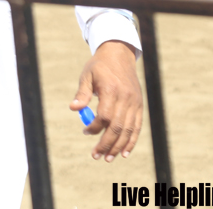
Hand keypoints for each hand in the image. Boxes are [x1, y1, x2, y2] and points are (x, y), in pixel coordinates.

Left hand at [70, 41, 142, 161]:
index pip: (104, 116)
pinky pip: (136, 127)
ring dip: (118, 147)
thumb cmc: (99, 66)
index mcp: (111, 90)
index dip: (94, 127)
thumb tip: (73, 108)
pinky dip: (131, 141)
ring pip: (128, 130)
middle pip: (117, 127)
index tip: (85, 131)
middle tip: (96, 155)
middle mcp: (125, 98)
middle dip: (106, 144)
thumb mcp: (87, 76)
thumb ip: (82, 93)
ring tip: (108, 158)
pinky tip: (125, 153)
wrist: (119, 54)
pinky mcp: (139, 105)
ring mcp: (135, 102)